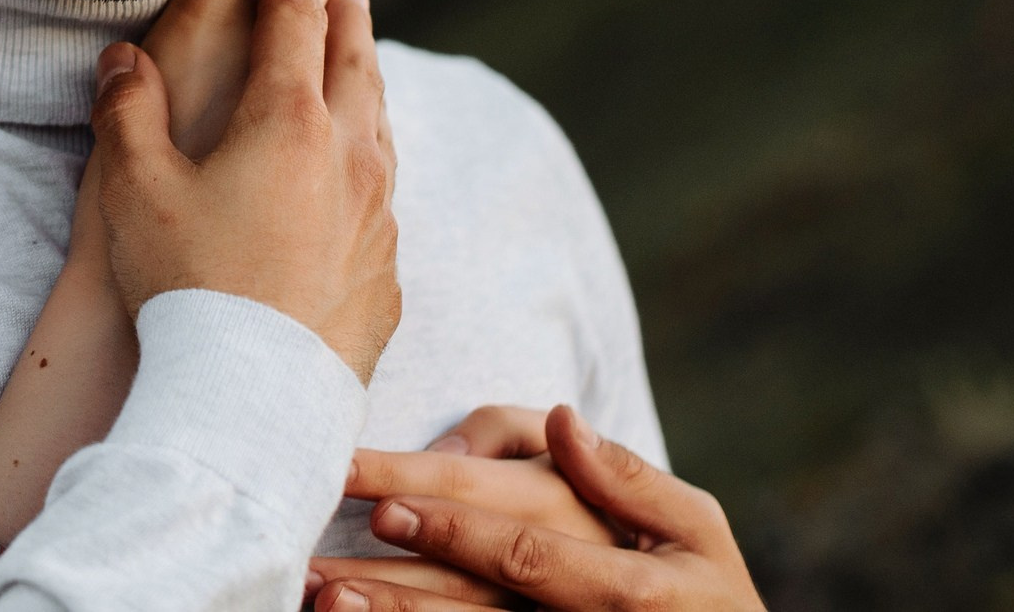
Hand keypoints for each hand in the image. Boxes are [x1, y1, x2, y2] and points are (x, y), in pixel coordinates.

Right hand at [87, 0, 400, 380]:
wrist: (252, 397)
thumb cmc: (187, 285)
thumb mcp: (136, 188)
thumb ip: (127, 110)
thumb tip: (121, 58)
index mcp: (289, 120)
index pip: (297, 19)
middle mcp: (349, 156)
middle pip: (355, 61)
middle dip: (343, 13)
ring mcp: (376, 215)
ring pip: (380, 125)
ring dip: (367, 82)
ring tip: (358, 63)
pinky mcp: (384, 270)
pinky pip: (383, 195)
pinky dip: (371, 161)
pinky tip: (359, 176)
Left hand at [306, 406, 767, 611]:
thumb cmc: (700, 585)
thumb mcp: (691, 525)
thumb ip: (623, 474)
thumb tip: (562, 419)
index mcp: (623, 580)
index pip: (519, 545)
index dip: (448, 524)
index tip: (376, 498)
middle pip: (472, 604)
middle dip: (389, 588)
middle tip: (313, 565)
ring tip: (320, 599)